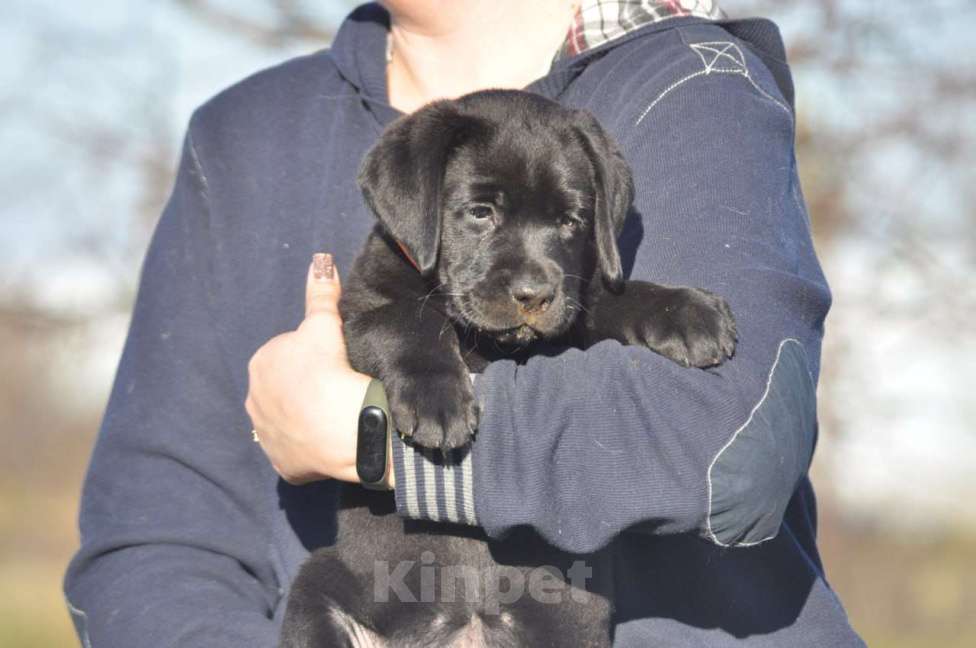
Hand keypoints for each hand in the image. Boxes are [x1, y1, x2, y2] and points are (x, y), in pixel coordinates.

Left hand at [246, 253, 390, 485]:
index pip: (291, 355)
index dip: (317, 358)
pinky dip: (312, 448)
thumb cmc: (330, 370)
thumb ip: (321, 293)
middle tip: (338, 389)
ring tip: (336, 416)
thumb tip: (320, 260)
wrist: (343, 428)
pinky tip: (331, 441)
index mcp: (261, 364)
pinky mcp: (283, 465)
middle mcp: (254, 400)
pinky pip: (298, 451)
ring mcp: (266, 437)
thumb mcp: (324, 325)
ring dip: (308, 419)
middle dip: (308, 389)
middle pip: (288, 389)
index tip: (337, 364)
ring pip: (291, 421)